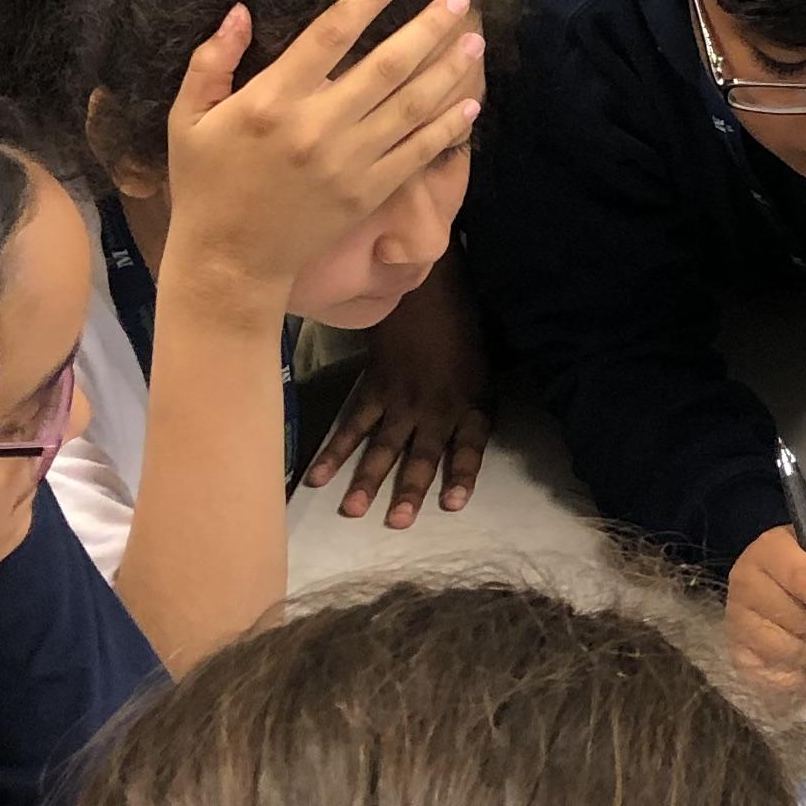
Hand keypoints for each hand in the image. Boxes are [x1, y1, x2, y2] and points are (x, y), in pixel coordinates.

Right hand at [166, 0, 483, 311]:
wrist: (230, 260)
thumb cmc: (205, 184)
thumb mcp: (189, 119)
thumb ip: (212, 61)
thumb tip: (240, 10)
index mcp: (271, 100)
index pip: (330, 34)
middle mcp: (316, 127)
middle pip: (385, 65)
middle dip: (427, 27)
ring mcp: (347, 162)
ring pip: (410, 106)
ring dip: (448, 70)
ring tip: (475, 41)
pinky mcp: (367, 192)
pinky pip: (416, 152)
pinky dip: (446, 127)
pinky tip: (470, 103)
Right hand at [304, 255, 491, 526]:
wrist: (425, 282)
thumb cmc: (463, 318)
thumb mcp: (488, 360)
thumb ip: (479, 396)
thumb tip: (474, 425)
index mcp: (473, 400)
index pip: (471, 447)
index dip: (462, 476)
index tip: (452, 505)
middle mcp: (437, 406)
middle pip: (423, 455)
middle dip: (409, 490)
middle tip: (397, 523)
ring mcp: (402, 399)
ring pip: (383, 446)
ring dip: (367, 480)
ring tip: (352, 511)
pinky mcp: (373, 386)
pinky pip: (353, 424)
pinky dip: (335, 450)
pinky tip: (317, 477)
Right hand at [727, 519, 805, 697]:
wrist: (769, 579)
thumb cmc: (804, 561)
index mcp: (769, 551)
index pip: (805, 582)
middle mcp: (745, 584)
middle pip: (797, 622)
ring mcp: (737, 621)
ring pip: (787, 653)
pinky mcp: (738, 652)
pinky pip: (775, 675)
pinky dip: (800, 673)